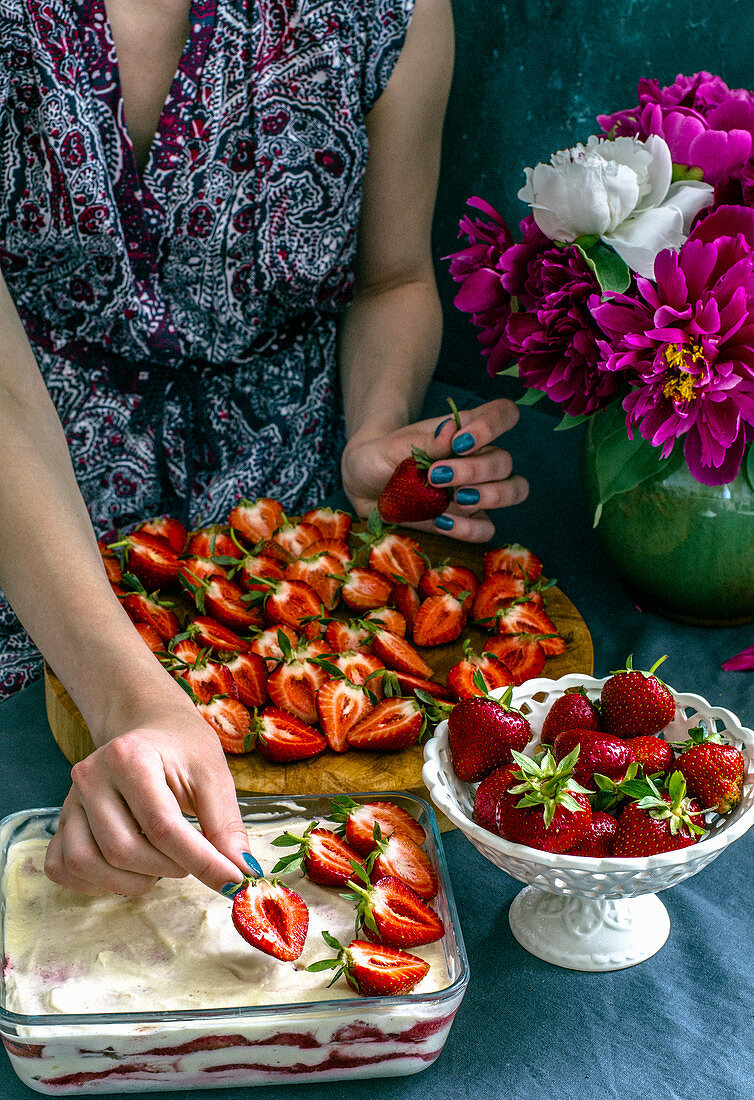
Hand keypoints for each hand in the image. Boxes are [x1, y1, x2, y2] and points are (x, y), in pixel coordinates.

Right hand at [44, 701, 255, 896]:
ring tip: (162, 864)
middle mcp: (90, 777)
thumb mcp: (212, 775)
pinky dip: (94, 882)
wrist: (148, 727)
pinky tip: (126, 870)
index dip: (201, 862)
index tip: (232, 882)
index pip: (164, 826)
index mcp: (129, 757)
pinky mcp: (61, 821)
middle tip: (193, 859)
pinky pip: (63, 867)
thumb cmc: (182, 748)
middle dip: (168, 869)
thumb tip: (241, 873)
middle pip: (123, 850)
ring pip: (88, 864)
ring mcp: (70, 800)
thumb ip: (225, 825)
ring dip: (132, 881)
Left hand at [341, 397, 528, 541]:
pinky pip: (487, 529)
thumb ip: (425, 442)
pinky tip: (442, 522)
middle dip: (476, 469)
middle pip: (505, 461)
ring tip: (456, 498)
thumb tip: (452, 428)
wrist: (363, 488)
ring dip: (490, 495)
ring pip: (512, 491)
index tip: (462, 441)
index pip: (503, 414)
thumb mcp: (392, 447)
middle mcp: (477, 460)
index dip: (495, 424)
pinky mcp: (466, 521)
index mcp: (464, 431)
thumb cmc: (379, 457)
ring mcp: (476, 492)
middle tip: (436, 475)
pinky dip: (470, 528)